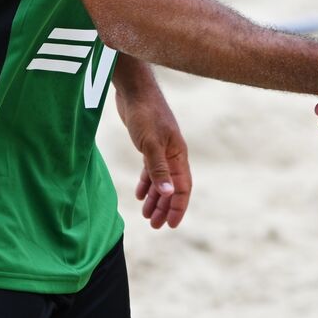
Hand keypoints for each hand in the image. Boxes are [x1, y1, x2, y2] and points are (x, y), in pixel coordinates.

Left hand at [116, 77, 191, 228]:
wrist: (134, 91)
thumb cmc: (145, 114)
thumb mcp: (150, 144)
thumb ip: (158, 169)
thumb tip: (169, 194)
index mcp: (178, 155)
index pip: (183, 187)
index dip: (178, 207)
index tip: (171, 225)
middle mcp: (173, 154)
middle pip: (173, 187)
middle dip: (166, 207)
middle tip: (155, 226)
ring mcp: (161, 149)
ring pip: (162, 180)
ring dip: (156, 198)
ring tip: (146, 215)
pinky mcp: (149, 145)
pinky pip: (151, 170)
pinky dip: (147, 183)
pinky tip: (140, 194)